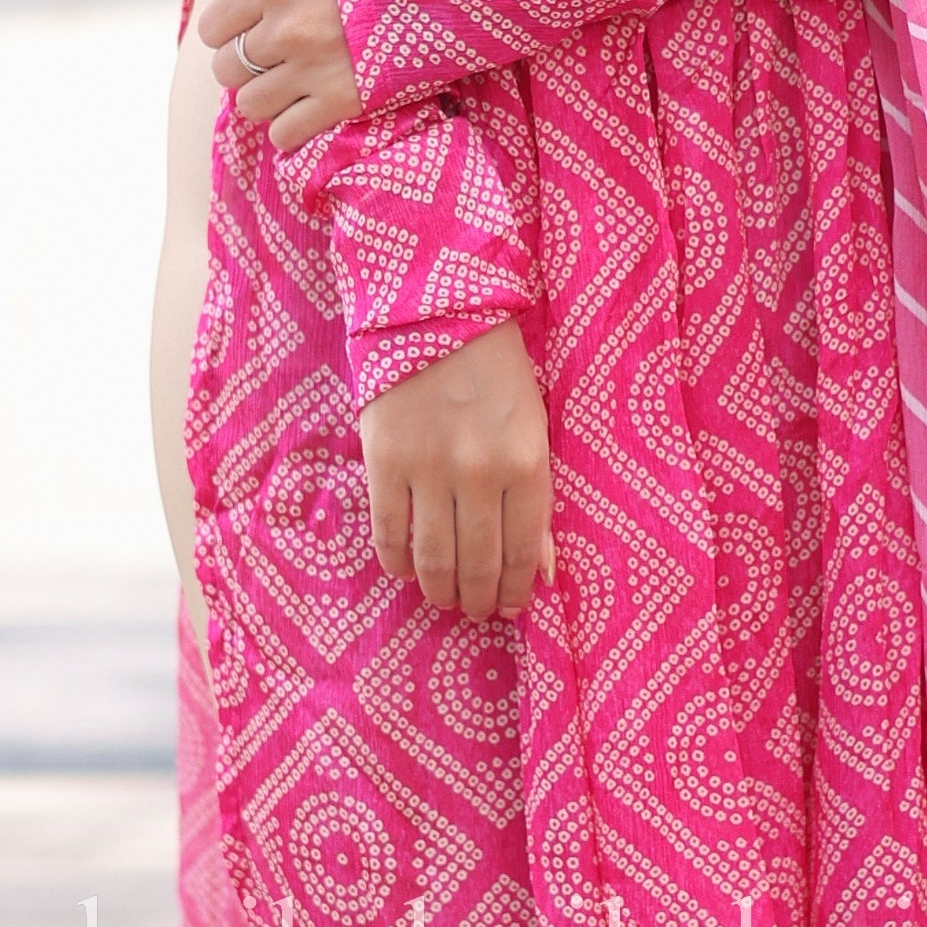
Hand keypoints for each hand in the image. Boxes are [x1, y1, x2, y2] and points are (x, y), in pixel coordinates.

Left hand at [199, 0, 359, 147]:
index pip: (212, 26)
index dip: (230, 24)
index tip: (256, 20)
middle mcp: (284, 30)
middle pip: (226, 69)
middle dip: (245, 61)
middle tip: (277, 50)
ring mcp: (313, 70)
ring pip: (251, 105)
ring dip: (266, 95)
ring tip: (294, 78)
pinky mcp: (345, 101)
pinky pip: (286, 134)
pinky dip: (291, 125)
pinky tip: (310, 105)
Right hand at [364, 321, 552, 619]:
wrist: (435, 315)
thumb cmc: (497, 372)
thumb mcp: (534, 429)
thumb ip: (538, 501)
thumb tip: (542, 571)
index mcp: (525, 464)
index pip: (522, 552)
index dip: (515, 590)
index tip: (510, 607)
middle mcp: (479, 474)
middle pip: (477, 563)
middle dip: (477, 599)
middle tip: (475, 611)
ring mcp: (428, 470)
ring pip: (432, 558)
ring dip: (439, 590)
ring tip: (443, 598)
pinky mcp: (384, 463)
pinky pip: (388, 533)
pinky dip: (396, 562)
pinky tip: (405, 570)